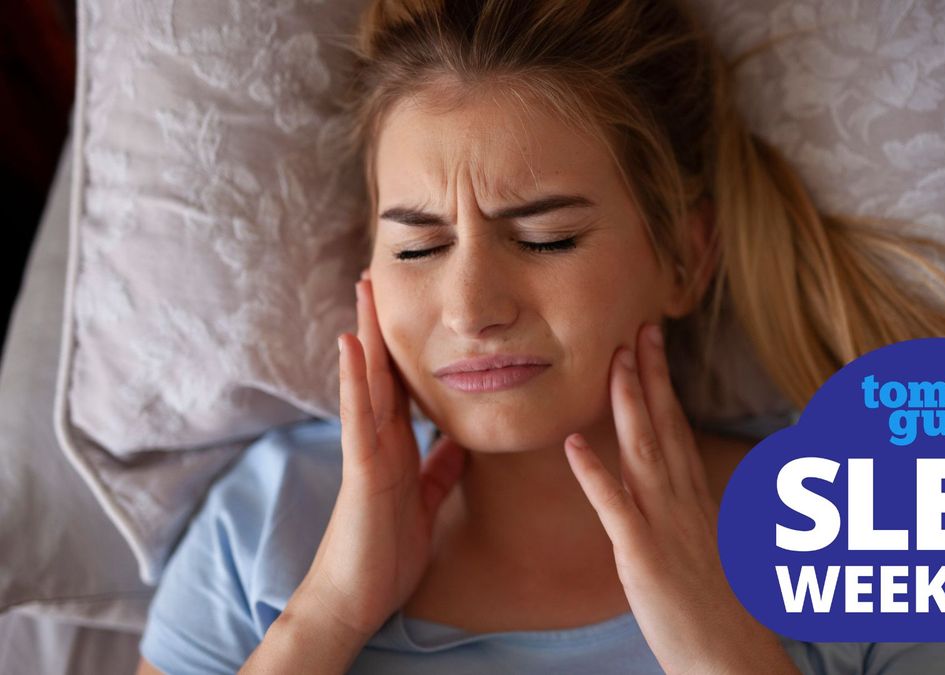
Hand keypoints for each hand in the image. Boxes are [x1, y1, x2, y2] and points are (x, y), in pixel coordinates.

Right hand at [298, 270, 466, 640]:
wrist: (359, 597)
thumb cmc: (387, 553)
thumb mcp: (425, 501)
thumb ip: (439, 469)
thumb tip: (460, 441)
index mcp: (396, 447)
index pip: (402, 386)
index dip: (406, 347)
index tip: (412, 306)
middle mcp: (378, 441)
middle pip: (382, 372)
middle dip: (381, 325)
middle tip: (380, 275)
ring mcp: (366, 451)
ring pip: (367, 383)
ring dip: (366, 334)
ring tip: (365, 288)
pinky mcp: (361, 470)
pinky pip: (359, 418)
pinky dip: (356, 380)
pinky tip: (353, 345)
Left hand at [563, 322, 798, 674]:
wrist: (732, 658)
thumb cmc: (720, 612)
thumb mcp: (708, 550)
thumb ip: (692, 514)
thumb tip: (682, 490)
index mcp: (697, 500)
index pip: (677, 428)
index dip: (663, 383)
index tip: (652, 344)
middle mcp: (684, 503)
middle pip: (664, 426)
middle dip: (649, 374)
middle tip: (638, 327)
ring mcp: (664, 526)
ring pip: (643, 451)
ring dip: (627, 403)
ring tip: (612, 361)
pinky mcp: (642, 556)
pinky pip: (615, 507)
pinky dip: (594, 473)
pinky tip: (572, 444)